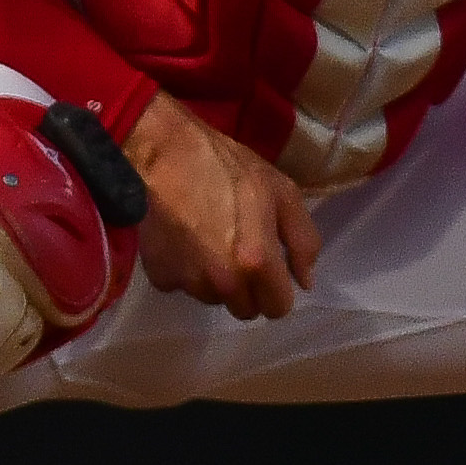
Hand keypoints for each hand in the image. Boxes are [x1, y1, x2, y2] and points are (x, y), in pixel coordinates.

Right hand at [121, 93, 320, 321]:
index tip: (272, 273)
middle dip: (248, 288)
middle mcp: (223, 282)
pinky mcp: (160, 278)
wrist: (163, 155)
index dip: (278, 291)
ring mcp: (188, 283)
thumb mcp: (282, 192)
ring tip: (209, 239)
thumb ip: (303, 241)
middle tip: (239, 251)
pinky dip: (186, 270)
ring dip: (216, 280)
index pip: (277, 308)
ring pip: (214, 298)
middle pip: (245, 309)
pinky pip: (182, 286)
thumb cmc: (228, 168)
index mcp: (257, 262)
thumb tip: (305, 282)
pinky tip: (184, 239)